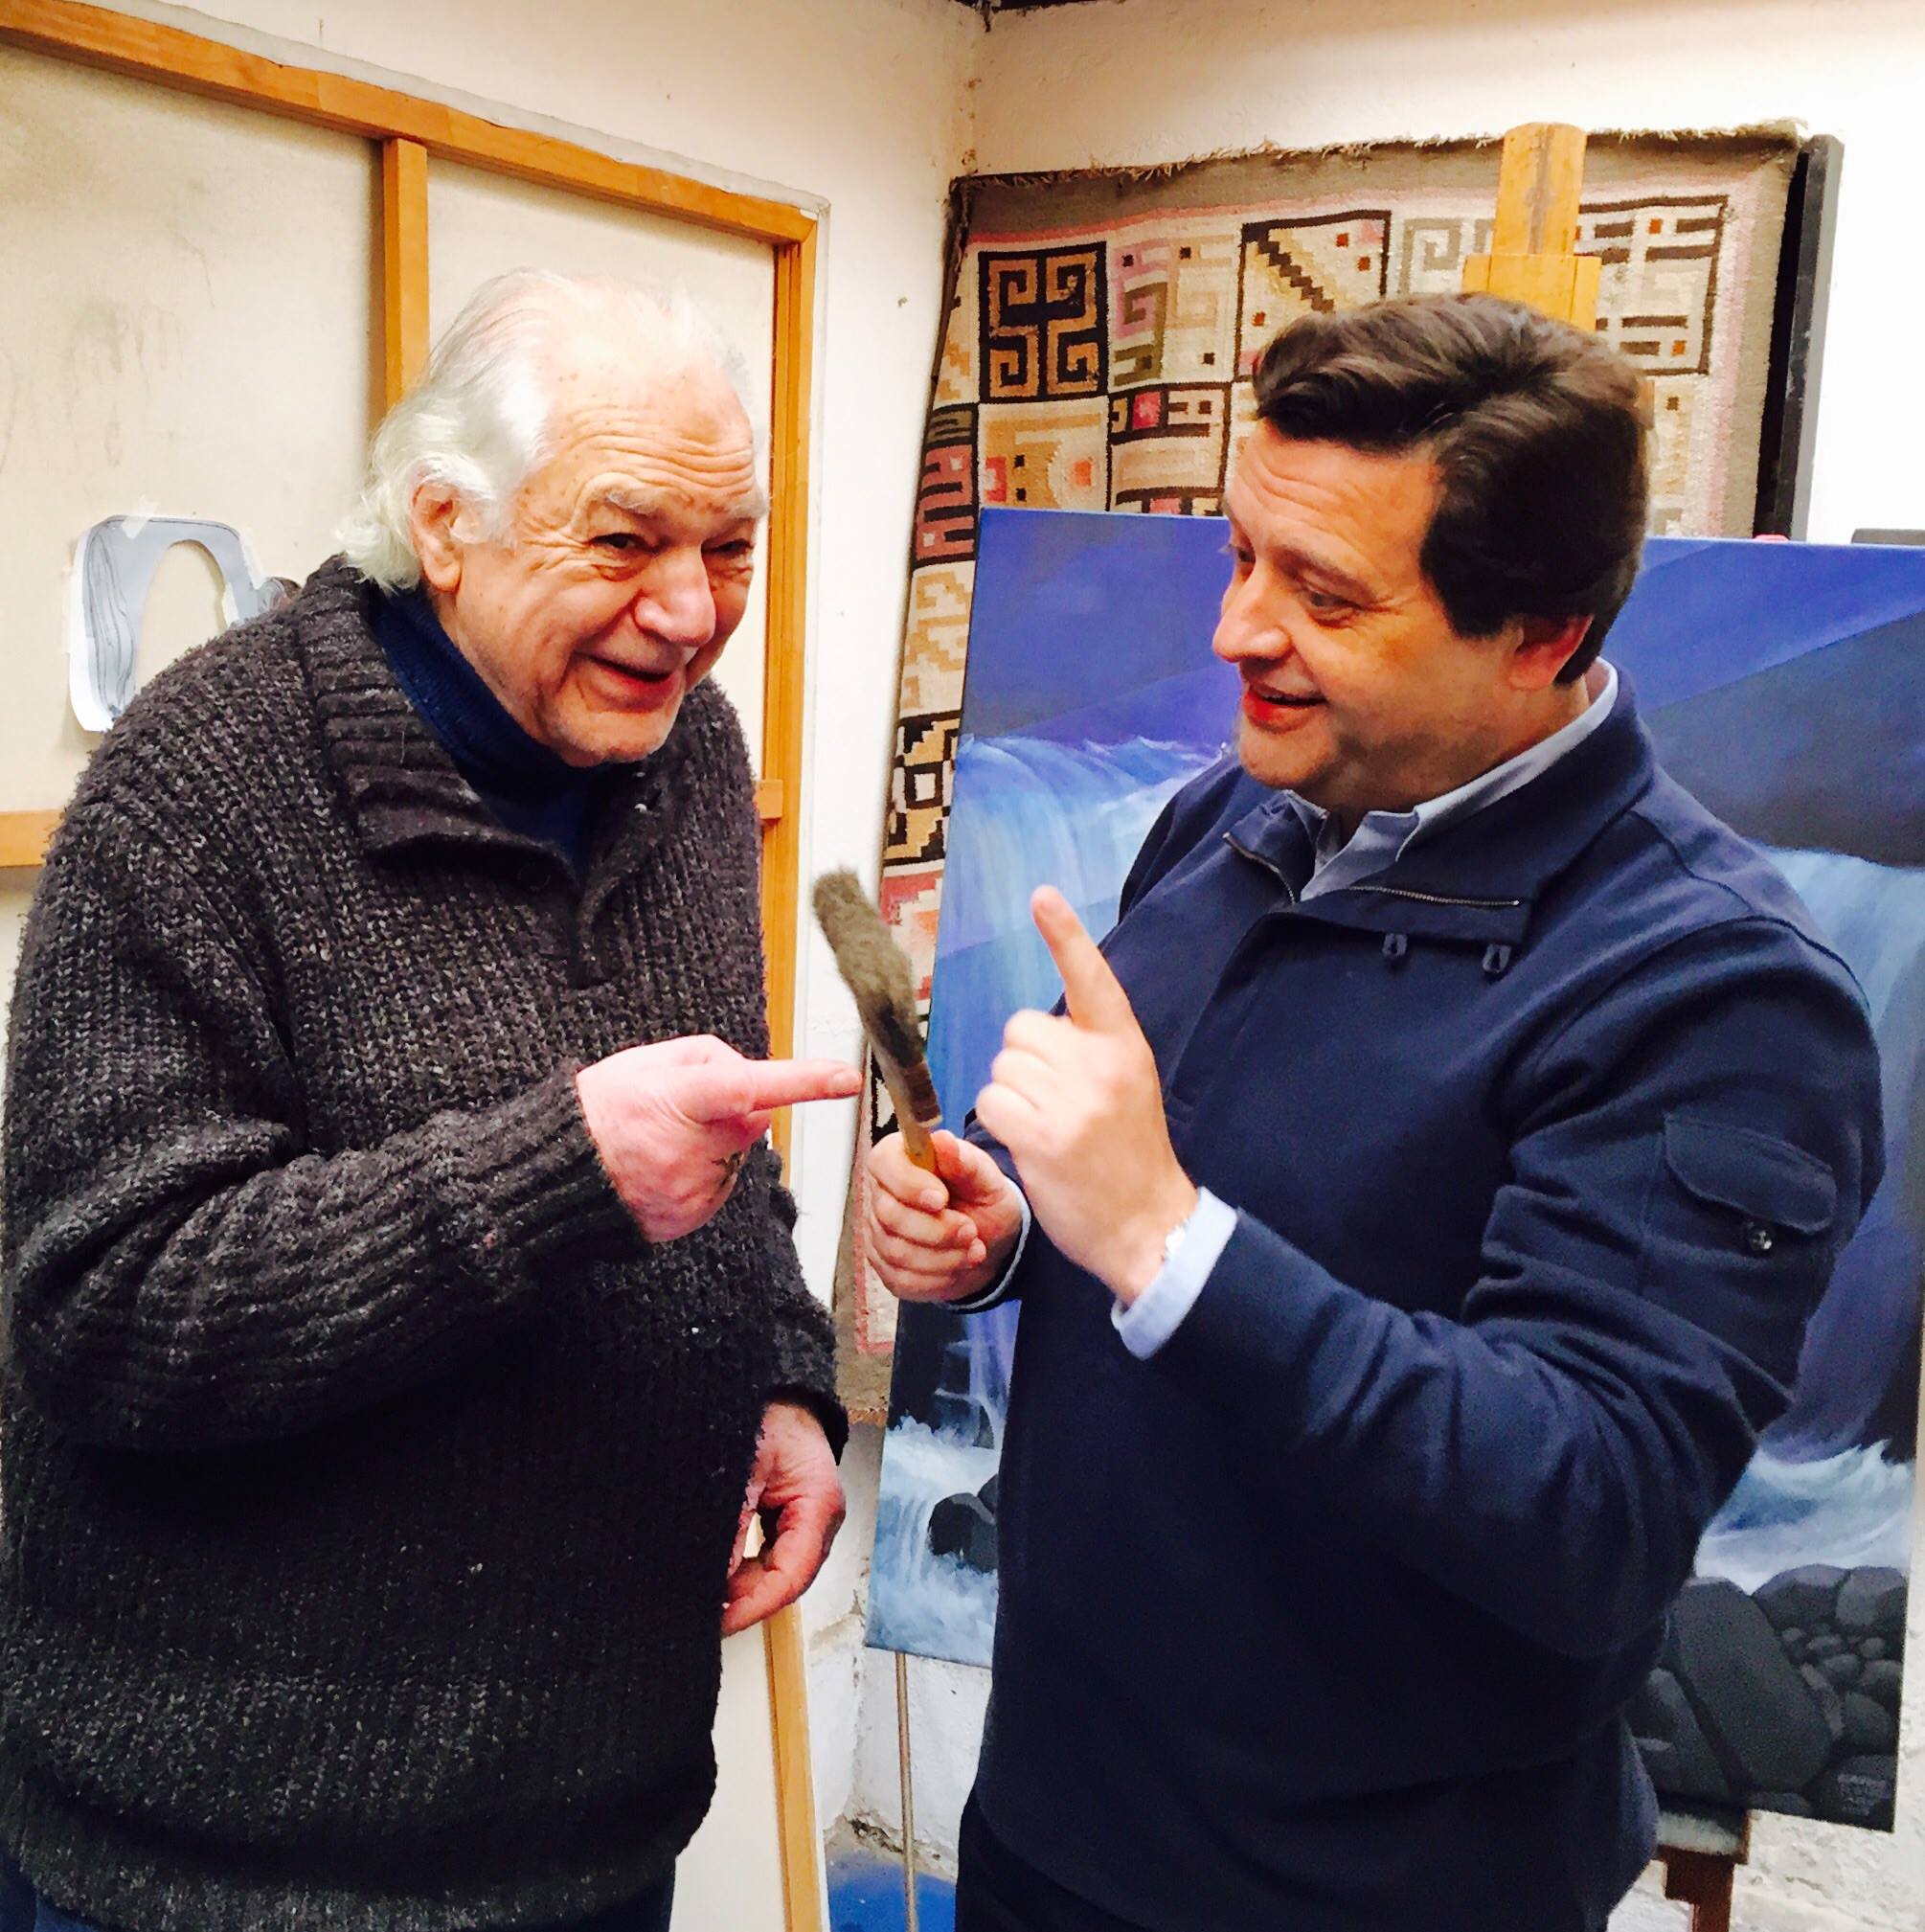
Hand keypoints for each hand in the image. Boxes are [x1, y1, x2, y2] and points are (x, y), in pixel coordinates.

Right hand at [576, 1036, 859, 1241]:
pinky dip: (700, 1175)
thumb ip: (708, 1060)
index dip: (804, 1081)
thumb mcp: (648, 1061)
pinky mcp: (689, 1218)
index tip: (845, 1078)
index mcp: (682, 1101)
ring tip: (661, 1142)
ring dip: (714, 1146)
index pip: (754, 1086)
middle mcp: (691, 1150)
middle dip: (732, 1112)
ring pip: (736, 1159)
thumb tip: (750, 1077)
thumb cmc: (601, 1109)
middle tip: (682, 1109)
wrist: (557, 1176)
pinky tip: (661, 1169)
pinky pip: (717, 1188)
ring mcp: (691, 1190)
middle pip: (752, 1123)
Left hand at [723, 1401, 844, 1634]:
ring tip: (704, 1592)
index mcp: (819, 1506)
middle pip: (785, 1577)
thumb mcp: (744, 1465)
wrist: (773, 1386)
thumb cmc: (768, 1412)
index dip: (756, 1605)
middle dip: (746, 1598)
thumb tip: (715, 1578)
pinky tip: (716, 1569)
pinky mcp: (787, 1516)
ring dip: (742, 1583)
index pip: (791, 1575)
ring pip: (775, 1568)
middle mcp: (818, 1520)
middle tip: (702, 1610)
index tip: (720, 1621)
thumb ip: (733, 1522)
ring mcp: (805, 1520)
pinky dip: (742, 1564)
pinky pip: (768, 1552)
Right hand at [867, 1129, 1025, 1304]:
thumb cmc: (982, 1200)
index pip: (883, 1163)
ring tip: (974, 1249)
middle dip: (936, 1229)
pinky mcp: (886, 1268)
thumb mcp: (985, 1178)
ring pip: (897, 1251)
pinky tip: (959, 1265)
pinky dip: (939, 1276)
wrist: (990, 1241)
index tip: (942, 1198)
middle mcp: (882, 1194)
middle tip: (970, 1230)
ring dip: (943, 1256)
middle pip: (889, 1215)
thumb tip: (942, 1140)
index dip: (909, 1184)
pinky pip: (903, 1279)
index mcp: (900, 1159)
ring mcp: (879, 1234)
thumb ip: (964, 1161)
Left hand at [975, 888, 1196, 1303]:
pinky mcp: (1042, 1135)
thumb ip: (1090, 1050)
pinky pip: (992, 1101)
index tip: (1042, 896)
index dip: (1064, 934)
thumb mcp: (1129, 1085)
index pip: (1091, 977)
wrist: (1148, 1225)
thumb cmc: (1129, 1156)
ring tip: (1050, 1129)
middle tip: (1057, 1104)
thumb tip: (1033, 1031)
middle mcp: (1100, 1064)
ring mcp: (1072, 1100)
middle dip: (1025, 1062)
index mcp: (1124, 1044)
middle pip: (1022, 1028)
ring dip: (1012, 1096)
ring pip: (1003, 1066)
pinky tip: (1031, 1144)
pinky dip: (1001, 1122)